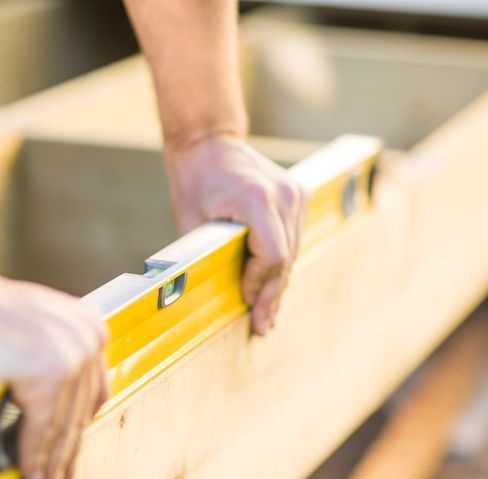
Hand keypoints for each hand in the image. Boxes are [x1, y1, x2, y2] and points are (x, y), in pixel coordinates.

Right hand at [0, 269, 109, 478]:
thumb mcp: (29, 335)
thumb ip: (48, 365)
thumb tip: (50, 417)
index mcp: (89, 330)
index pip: (89, 397)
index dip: (77, 434)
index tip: (67, 460)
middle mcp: (87, 342)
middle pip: (78, 416)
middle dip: (66, 459)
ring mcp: (70, 357)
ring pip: (62, 428)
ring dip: (51, 467)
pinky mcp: (47, 373)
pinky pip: (40, 428)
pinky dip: (32, 456)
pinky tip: (28, 476)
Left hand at [163, 135, 306, 334]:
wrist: (209, 141)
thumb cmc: (194, 180)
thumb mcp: (191, 220)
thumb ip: (208, 254)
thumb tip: (211, 295)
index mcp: (257, 200)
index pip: (271, 256)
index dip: (259, 284)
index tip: (247, 304)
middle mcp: (284, 195)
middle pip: (285, 258)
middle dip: (273, 294)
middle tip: (264, 326)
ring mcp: (295, 193)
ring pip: (293, 251)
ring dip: (280, 282)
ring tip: (269, 314)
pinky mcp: (298, 195)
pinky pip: (293, 237)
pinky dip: (282, 262)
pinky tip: (273, 285)